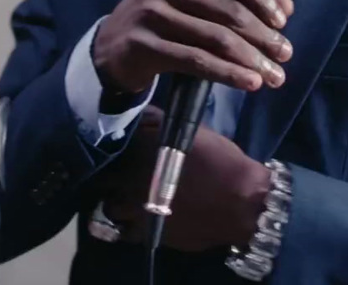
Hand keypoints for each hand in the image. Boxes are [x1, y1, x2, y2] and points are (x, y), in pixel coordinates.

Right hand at [92, 0, 294, 94]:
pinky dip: (229, 74)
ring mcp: (153, 15)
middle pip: (229, 12)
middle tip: (285, 55)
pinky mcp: (146, 46)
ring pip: (216, 39)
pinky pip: (197, 62)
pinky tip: (250, 83)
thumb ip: (237, 1)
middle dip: (264, 37)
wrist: (110, 48)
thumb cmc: (162, 21)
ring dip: (252, 60)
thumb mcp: (194, 3)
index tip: (282, 23)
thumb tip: (288, 6)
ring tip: (274, 76)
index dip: (262, 0)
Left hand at [101, 108, 270, 251]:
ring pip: (107, 204)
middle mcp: (131, 176)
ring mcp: (135, 207)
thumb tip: (142, 115)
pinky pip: (121, 230)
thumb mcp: (192, 132)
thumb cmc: (222, 162)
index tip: (120, 146)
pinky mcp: (145, 231)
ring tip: (125, 197)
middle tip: (120, 174)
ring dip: (114, 199)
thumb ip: (161, 123)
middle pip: (104, 174)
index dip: (114, 144)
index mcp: (142, 146)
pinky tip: (135, 218)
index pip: (112, 141)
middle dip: (110, 173)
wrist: (242, 202)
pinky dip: (125, 224)